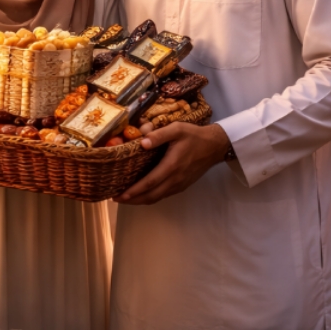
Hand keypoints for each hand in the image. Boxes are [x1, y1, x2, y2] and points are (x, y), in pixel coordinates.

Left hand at [116, 122, 231, 204]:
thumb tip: (143, 142)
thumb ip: (159, 135)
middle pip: (151, 195)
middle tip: (116, 198)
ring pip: (157, 197)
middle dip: (133, 200)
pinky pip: (163, 195)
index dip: (134, 191)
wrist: (215, 145)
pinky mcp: (182, 185)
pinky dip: (150, 196)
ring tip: (125, 198)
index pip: (150, 183)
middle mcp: (175, 179)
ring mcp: (179, 184)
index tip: (119, 195)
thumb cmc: (194, 136)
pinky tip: (142, 193)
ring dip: (141, 200)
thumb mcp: (177, 129)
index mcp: (172, 166)